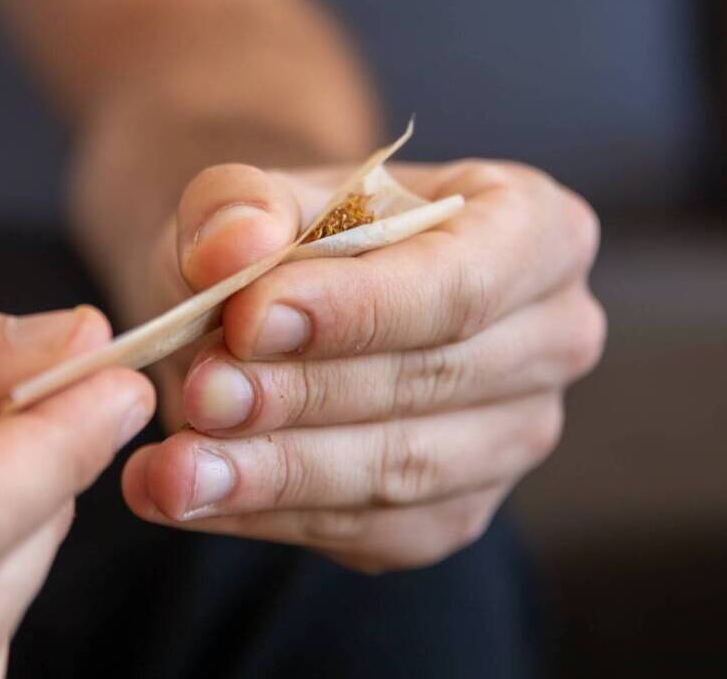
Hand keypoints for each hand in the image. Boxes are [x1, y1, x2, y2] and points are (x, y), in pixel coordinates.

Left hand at [119, 160, 601, 572]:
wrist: (282, 297)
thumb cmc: (287, 233)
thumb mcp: (251, 197)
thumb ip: (237, 206)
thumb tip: (231, 245)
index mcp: (537, 229)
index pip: (463, 282)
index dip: (360, 309)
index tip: (251, 319)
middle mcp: (552, 336)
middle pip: (432, 380)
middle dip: (303, 394)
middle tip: (198, 394)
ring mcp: (516, 435)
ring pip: (401, 469)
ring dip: (277, 472)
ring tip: (174, 467)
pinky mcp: (459, 510)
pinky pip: (370, 530)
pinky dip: (267, 516)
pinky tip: (186, 497)